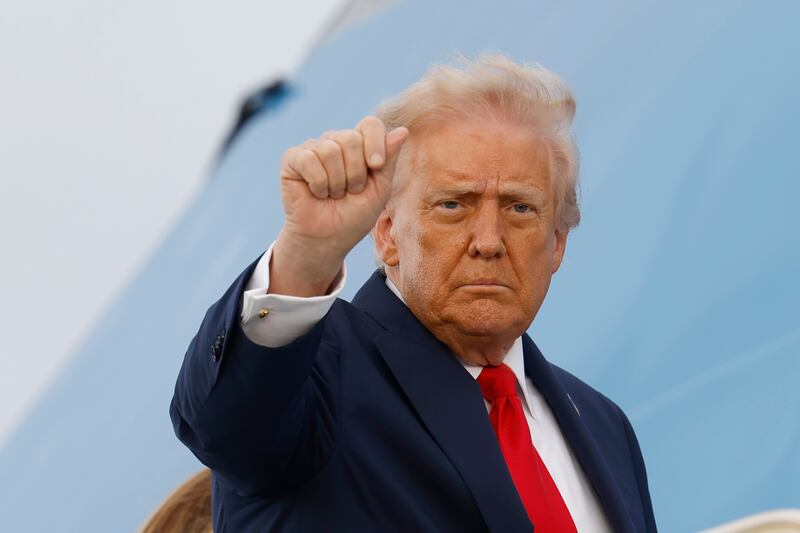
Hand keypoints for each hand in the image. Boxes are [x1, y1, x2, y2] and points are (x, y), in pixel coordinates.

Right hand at [270, 116, 408, 295]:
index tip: (376, 166)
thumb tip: (403, 130)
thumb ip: (389, 159)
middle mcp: (335, 141)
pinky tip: (317, 193)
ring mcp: (313, 148)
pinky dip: (318, 183)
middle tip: (350, 191)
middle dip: (355, 173)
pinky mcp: (292, 158)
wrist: (327, 239)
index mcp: (359, 145)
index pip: (370, 124)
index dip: (375, 143)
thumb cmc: (355, 215)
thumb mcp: (380, 189)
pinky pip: (309, 159)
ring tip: (334, 194)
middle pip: (351, 138)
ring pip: (330, 149)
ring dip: (337, 182)